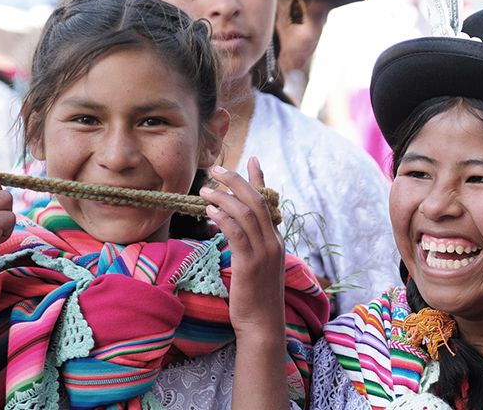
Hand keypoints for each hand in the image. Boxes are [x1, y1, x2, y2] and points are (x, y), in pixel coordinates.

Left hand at [201, 158, 285, 338]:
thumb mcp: (256, 266)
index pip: (268, 202)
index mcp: (276, 240)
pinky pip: (237, 233)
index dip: (259, 178)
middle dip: (236, 181)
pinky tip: (209, 212)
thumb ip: (248, 245)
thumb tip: (229, 227)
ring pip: (247, 213)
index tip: (251, 158)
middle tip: (216, 169)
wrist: (263, 324)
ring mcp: (265, 252)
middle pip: (257, 201)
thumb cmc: (255, 298)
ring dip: (225, 198)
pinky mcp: (251, 263)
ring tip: (205, 190)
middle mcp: (274, 241)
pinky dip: (223, 218)